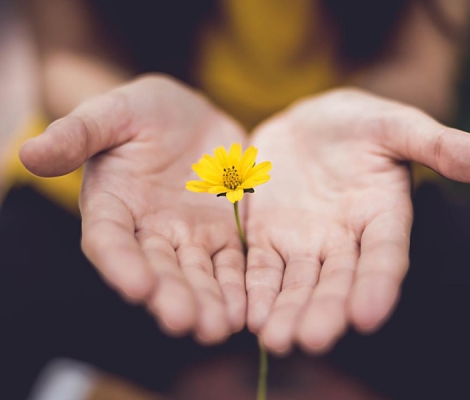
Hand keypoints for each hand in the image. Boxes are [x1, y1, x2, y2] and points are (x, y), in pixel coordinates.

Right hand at [20, 75, 247, 343]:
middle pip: (158, 269)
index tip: (137, 287)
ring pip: (197, 274)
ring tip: (219, 328)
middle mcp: (148, 231)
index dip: (120, 264)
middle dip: (170, 296)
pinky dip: (238, 287)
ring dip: (207, 302)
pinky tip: (247, 310)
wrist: (190, 116)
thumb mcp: (112, 112)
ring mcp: (188, 236)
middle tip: (185, 322)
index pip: (110, 241)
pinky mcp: (223, 234)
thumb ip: (78, 133)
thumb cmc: (143, 111)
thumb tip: (29, 152)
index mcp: (112, 206)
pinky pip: (232, 264)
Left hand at [245, 88, 469, 353]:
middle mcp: (346, 240)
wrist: (307, 123)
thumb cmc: (359, 123)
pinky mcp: (268, 238)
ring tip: (276, 340)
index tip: (369, 315)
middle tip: (312, 340)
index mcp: (383, 216)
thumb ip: (441, 145)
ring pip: (297, 283)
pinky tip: (247, 316)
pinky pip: (260, 268)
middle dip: (326, 310)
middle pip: (337, 281)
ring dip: (287, 311)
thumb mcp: (396, 125)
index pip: (385, 256)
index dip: (379, 284)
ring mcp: (305, 243)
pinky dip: (255, 291)